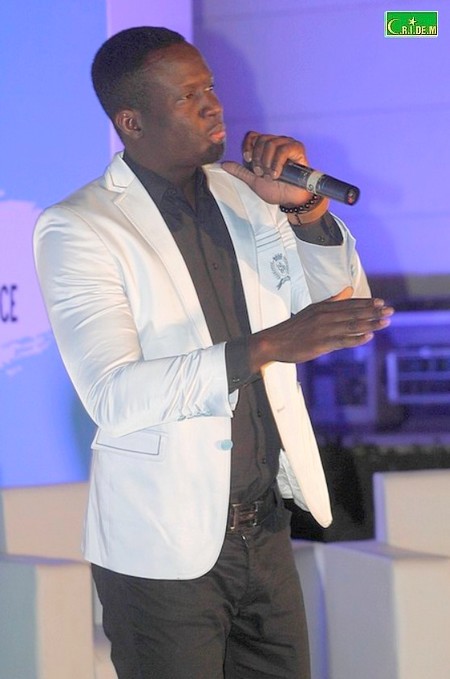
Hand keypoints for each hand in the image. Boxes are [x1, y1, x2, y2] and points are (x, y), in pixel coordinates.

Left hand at [222, 131, 313, 205]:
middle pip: (260, 139)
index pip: (252, 136)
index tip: (248, 160)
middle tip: (261, 174)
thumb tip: (223, 164)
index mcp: (264, 148)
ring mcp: (286, 144)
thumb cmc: (275, 190)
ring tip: (270, 176)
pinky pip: (283, 149)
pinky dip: (277, 162)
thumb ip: (240, 171)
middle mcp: (275, 142)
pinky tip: (277, 174)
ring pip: (270, 143)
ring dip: (267, 162)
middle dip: (258, 159)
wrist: (290, 198)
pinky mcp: (297, 148)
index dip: (248, 146)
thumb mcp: (253, 181)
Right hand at [248, 297, 394, 370]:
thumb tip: (347, 290)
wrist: (273, 342)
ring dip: (370, 324)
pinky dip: (356, 338)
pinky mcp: (320, 344)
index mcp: (322, 307)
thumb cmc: (293, 329)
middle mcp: (324, 316)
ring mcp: (322, 330)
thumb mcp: (311, 310)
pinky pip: (342, 340)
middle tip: (390, 310)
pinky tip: (368, 336)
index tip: (381, 302)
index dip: (366, 303)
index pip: (348, 304)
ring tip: (385, 322)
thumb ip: (332, 301)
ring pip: (351, 326)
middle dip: (373, 312)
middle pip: (353, 313)